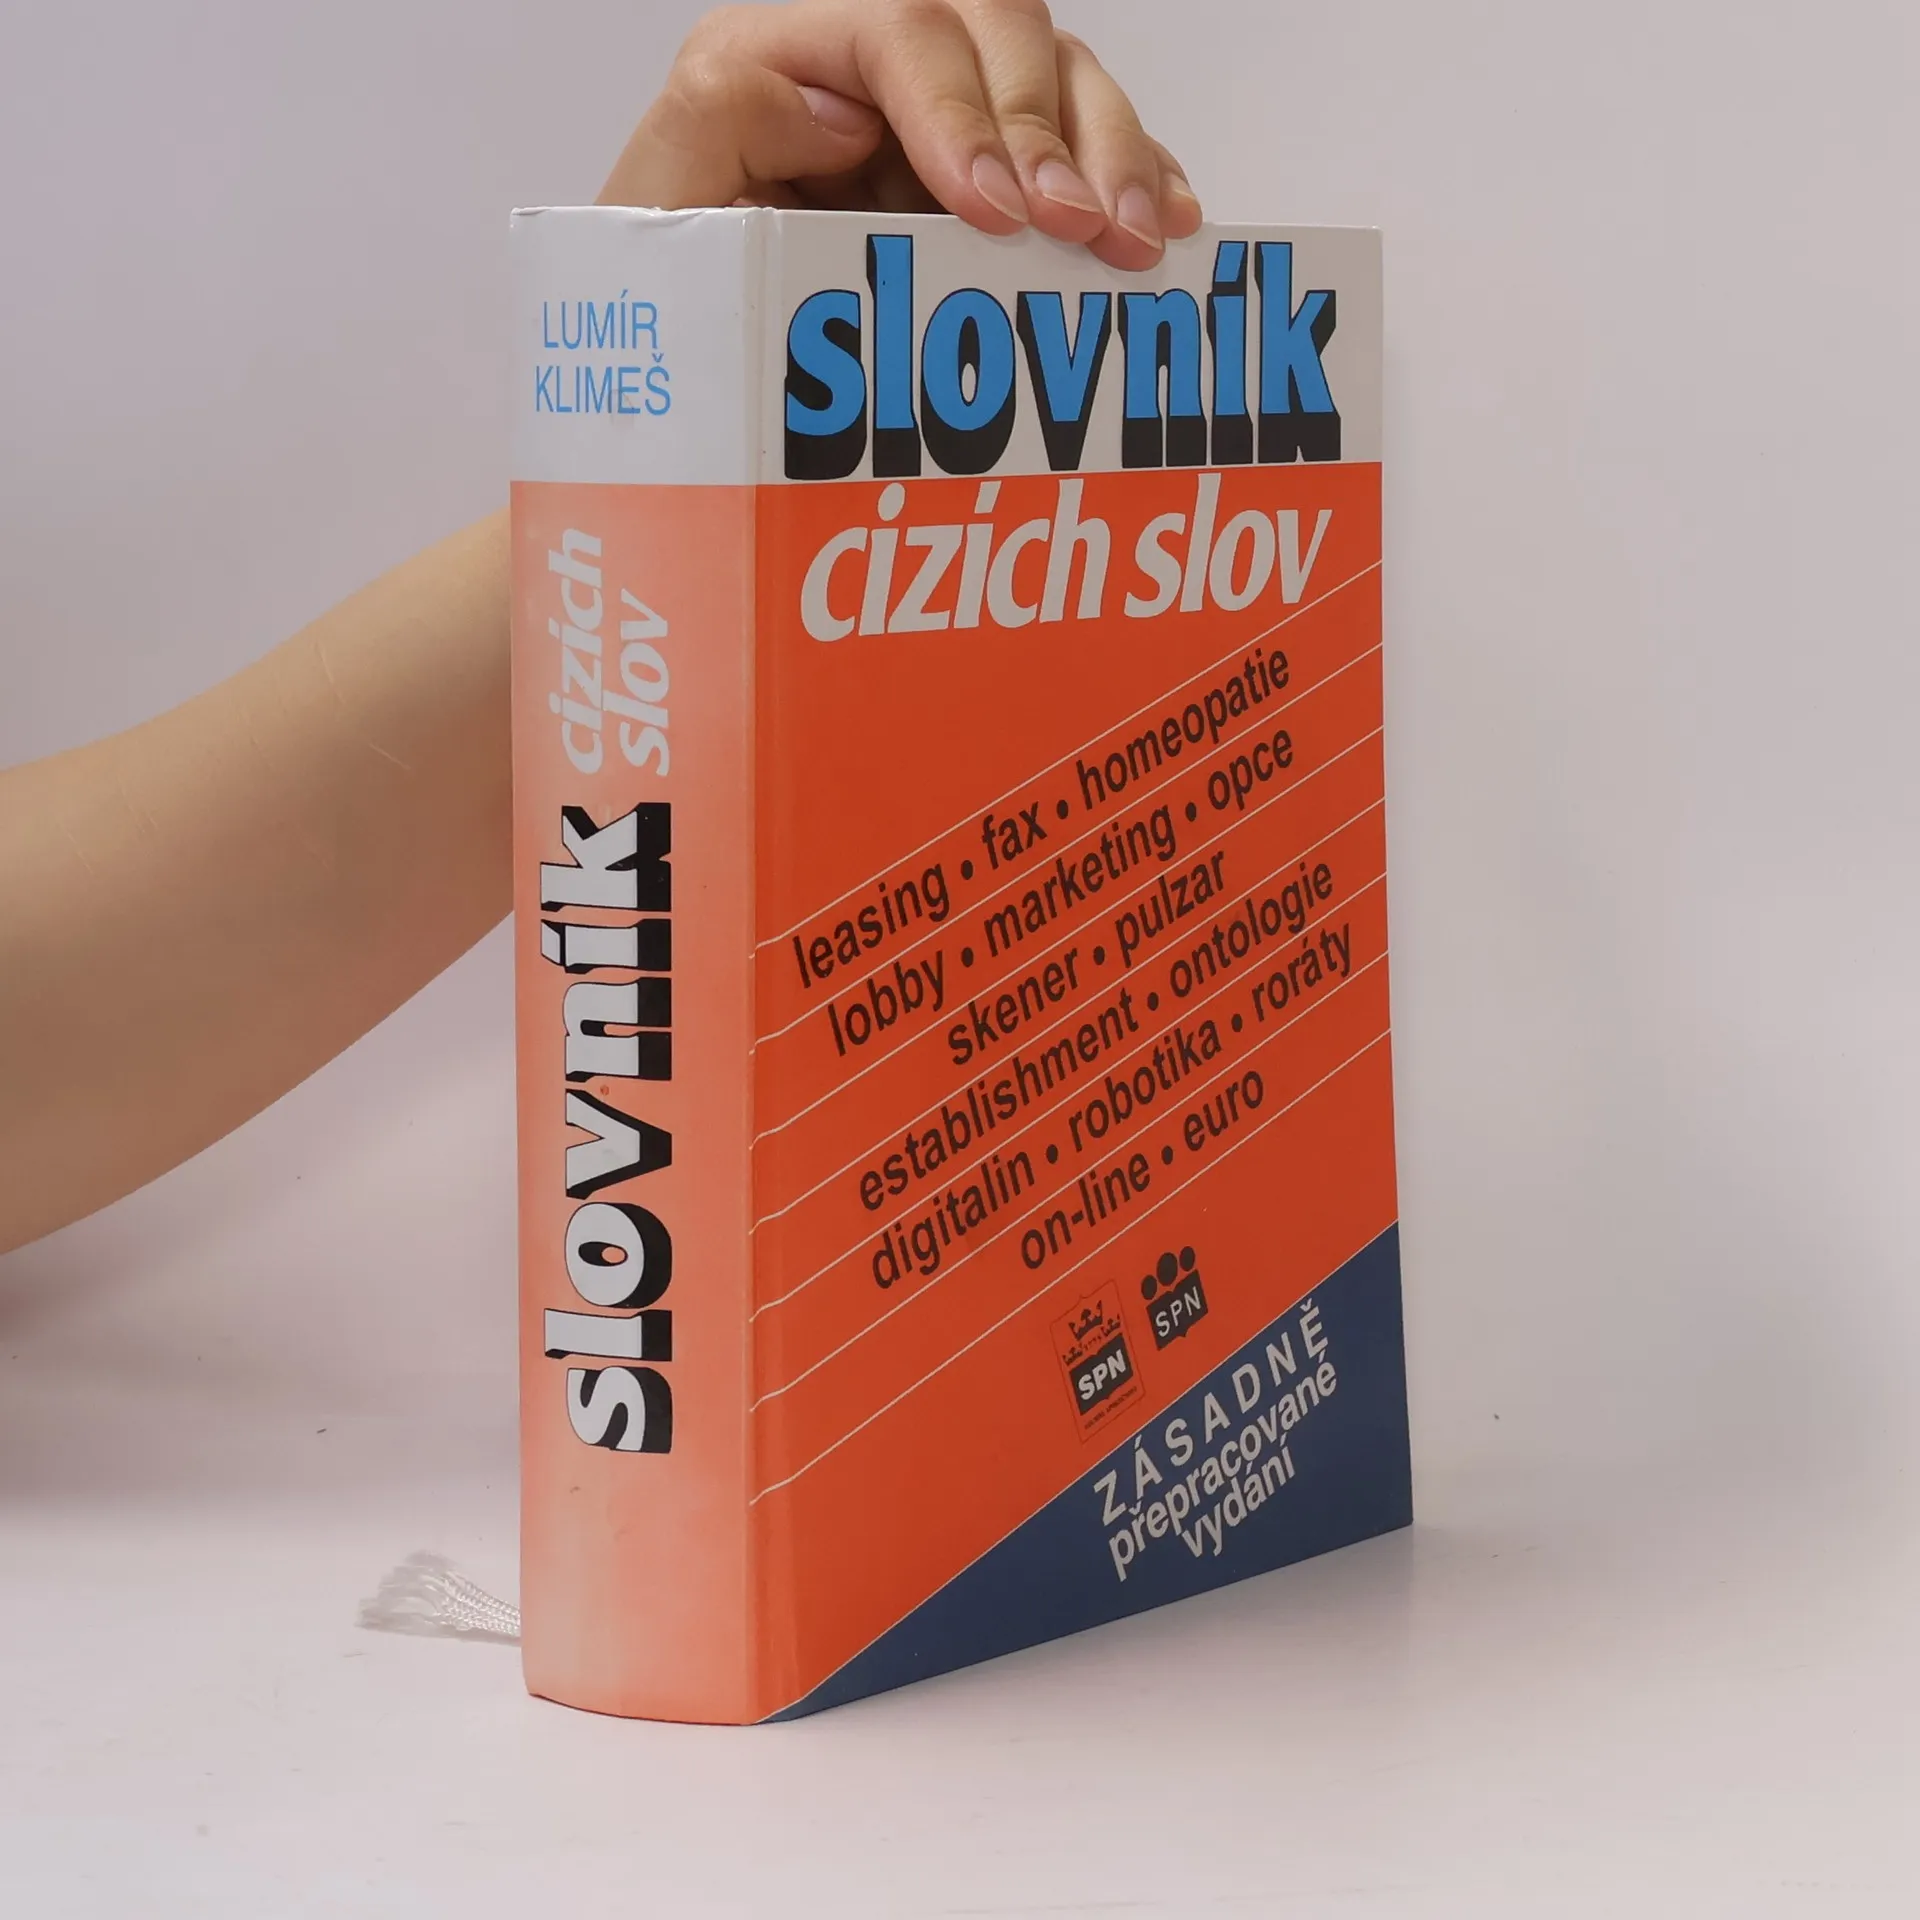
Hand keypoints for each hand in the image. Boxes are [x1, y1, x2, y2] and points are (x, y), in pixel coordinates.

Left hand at [600, 0, 1201, 269]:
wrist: (691, 373)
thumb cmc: (674, 304)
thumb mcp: (659, 216)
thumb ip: (718, 126)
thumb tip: (833, 104)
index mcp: (786, 58)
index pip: (899, 32)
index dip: (962, 109)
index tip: (996, 206)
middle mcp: (876, 70)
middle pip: (1003, 31)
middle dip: (1055, 130)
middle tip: (1086, 230)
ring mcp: (945, 116)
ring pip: (1063, 77)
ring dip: (1113, 152)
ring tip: (1136, 239)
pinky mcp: (995, 173)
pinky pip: (1089, 143)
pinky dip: (1137, 175)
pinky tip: (1163, 225)